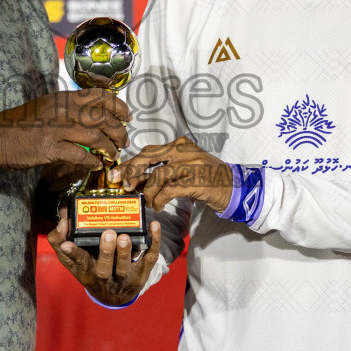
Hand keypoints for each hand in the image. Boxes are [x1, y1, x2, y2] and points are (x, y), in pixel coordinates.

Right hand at [0, 89, 128, 169]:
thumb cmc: (20, 123)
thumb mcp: (46, 107)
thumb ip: (67, 109)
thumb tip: (90, 117)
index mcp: (63, 99)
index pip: (99, 96)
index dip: (118, 105)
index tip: (127, 116)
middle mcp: (63, 111)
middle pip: (102, 117)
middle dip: (118, 131)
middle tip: (123, 141)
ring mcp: (56, 129)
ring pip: (95, 136)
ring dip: (109, 148)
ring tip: (113, 155)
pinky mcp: (50, 148)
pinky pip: (80, 155)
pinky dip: (92, 161)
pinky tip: (95, 165)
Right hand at [47, 211, 161, 306]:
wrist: (113, 297)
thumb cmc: (91, 271)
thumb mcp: (73, 261)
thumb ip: (62, 241)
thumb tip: (64, 219)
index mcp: (85, 271)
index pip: (76, 262)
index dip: (72, 252)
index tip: (67, 243)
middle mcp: (103, 278)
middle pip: (103, 269)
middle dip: (106, 252)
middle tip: (109, 233)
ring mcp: (123, 278)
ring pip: (125, 268)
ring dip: (126, 252)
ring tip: (125, 237)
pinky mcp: (140, 275)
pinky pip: (148, 259)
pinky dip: (154, 243)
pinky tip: (154, 226)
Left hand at [118, 137, 232, 212]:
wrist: (234, 187)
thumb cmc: (207, 178)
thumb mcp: (184, 168)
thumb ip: (162, 170)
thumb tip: (134, 179)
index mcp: (180, 145)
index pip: (149, 150)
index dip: (131, 162)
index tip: (116, 173)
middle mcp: (184, 151)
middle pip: (149, 156)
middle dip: (132, 171)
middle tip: (123, 185)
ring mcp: (192, 165)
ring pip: (158, 175)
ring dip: (148, 191)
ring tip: (148, 202)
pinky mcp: (197, 182)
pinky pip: (170, 190)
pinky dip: (160, 199)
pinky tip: (158, 206)